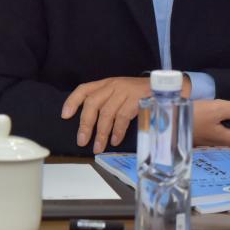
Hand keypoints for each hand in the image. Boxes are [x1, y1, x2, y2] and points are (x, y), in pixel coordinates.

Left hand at [62, 76, 184, 153]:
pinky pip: (122, 118)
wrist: (165, 88)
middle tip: (81, 141)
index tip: (65, 116)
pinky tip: (114, 140)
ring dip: (101, 133)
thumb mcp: (120, 93)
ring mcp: (125, 92)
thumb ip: (105, 102)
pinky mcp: (136, 100)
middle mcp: (114, 85)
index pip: (84, 89)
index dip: (72, 101)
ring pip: (107, 113)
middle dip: (85, 124)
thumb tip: (88, 124)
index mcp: (107, 83)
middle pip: (93, 103)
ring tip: (98, 147)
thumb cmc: (139, 94)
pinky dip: (117, 131)